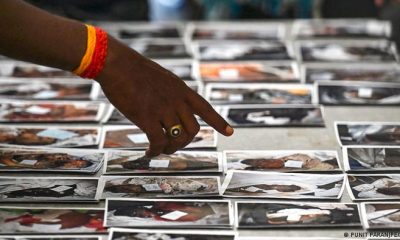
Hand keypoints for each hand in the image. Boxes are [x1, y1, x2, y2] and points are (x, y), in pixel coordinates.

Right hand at [97, 37, 233, 155]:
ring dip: (170, 149)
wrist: (117, 63)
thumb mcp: (162, 77)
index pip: (205, 108)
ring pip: (177, 138)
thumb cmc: (134, 69)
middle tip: (173, 146)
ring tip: (160, 150)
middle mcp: (177, 100)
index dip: (219, 122)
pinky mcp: (147, 117)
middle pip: (193, 130)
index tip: (230, 132)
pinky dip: (155, 151)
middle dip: (185, 142)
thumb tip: (172, 107)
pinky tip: (148, 153)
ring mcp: (163, 109)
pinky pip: (158, 142)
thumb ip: (171, 92)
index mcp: (181, 89)